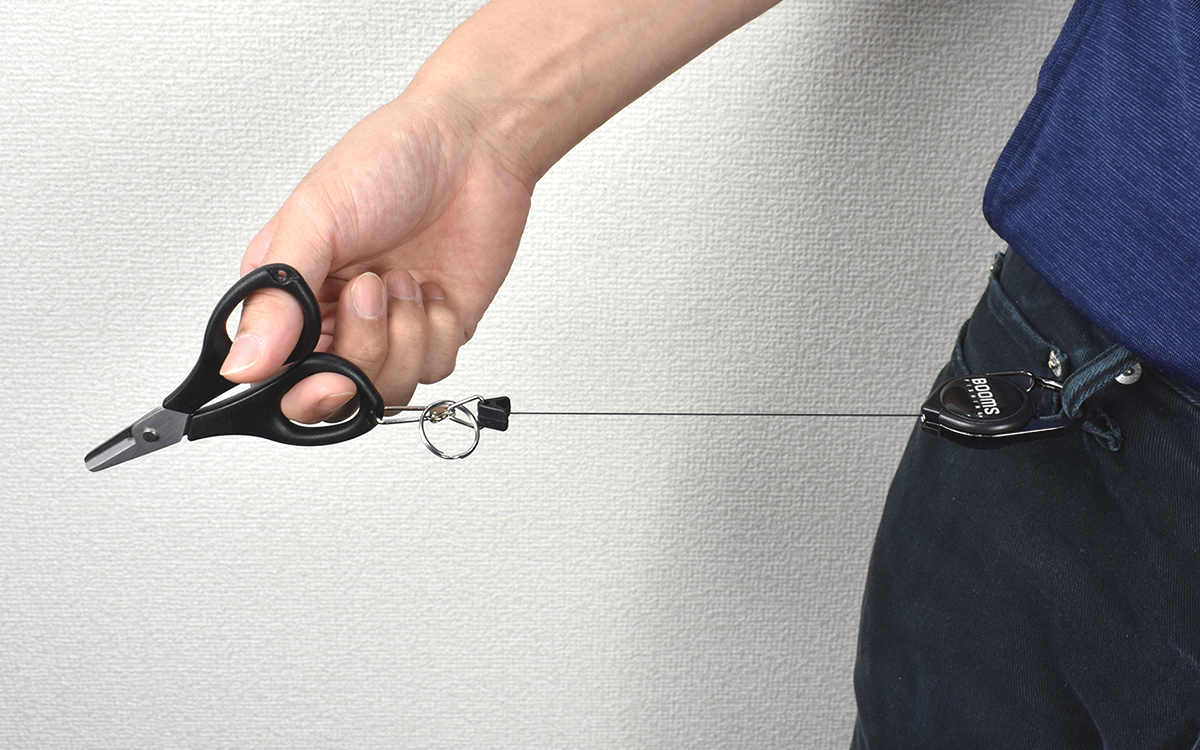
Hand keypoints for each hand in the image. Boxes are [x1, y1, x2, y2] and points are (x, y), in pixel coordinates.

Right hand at [220, 98, 531, 421]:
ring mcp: (389, 327)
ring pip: (387, 387)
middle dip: (359, 358)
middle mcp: (336, 317)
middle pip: (336, 393)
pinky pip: (434, 368)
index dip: (301, 391)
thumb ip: (277, 298)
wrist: (472, 143)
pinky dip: (435, 331)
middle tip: (369, 300)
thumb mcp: (316, 219)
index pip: (278, 377)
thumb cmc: (389, 159)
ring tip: (401, 278)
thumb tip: (243, 364)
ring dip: (401, 336)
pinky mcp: (436, 329)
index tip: (324, 378)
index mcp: (289, 293)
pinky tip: (431, 286)